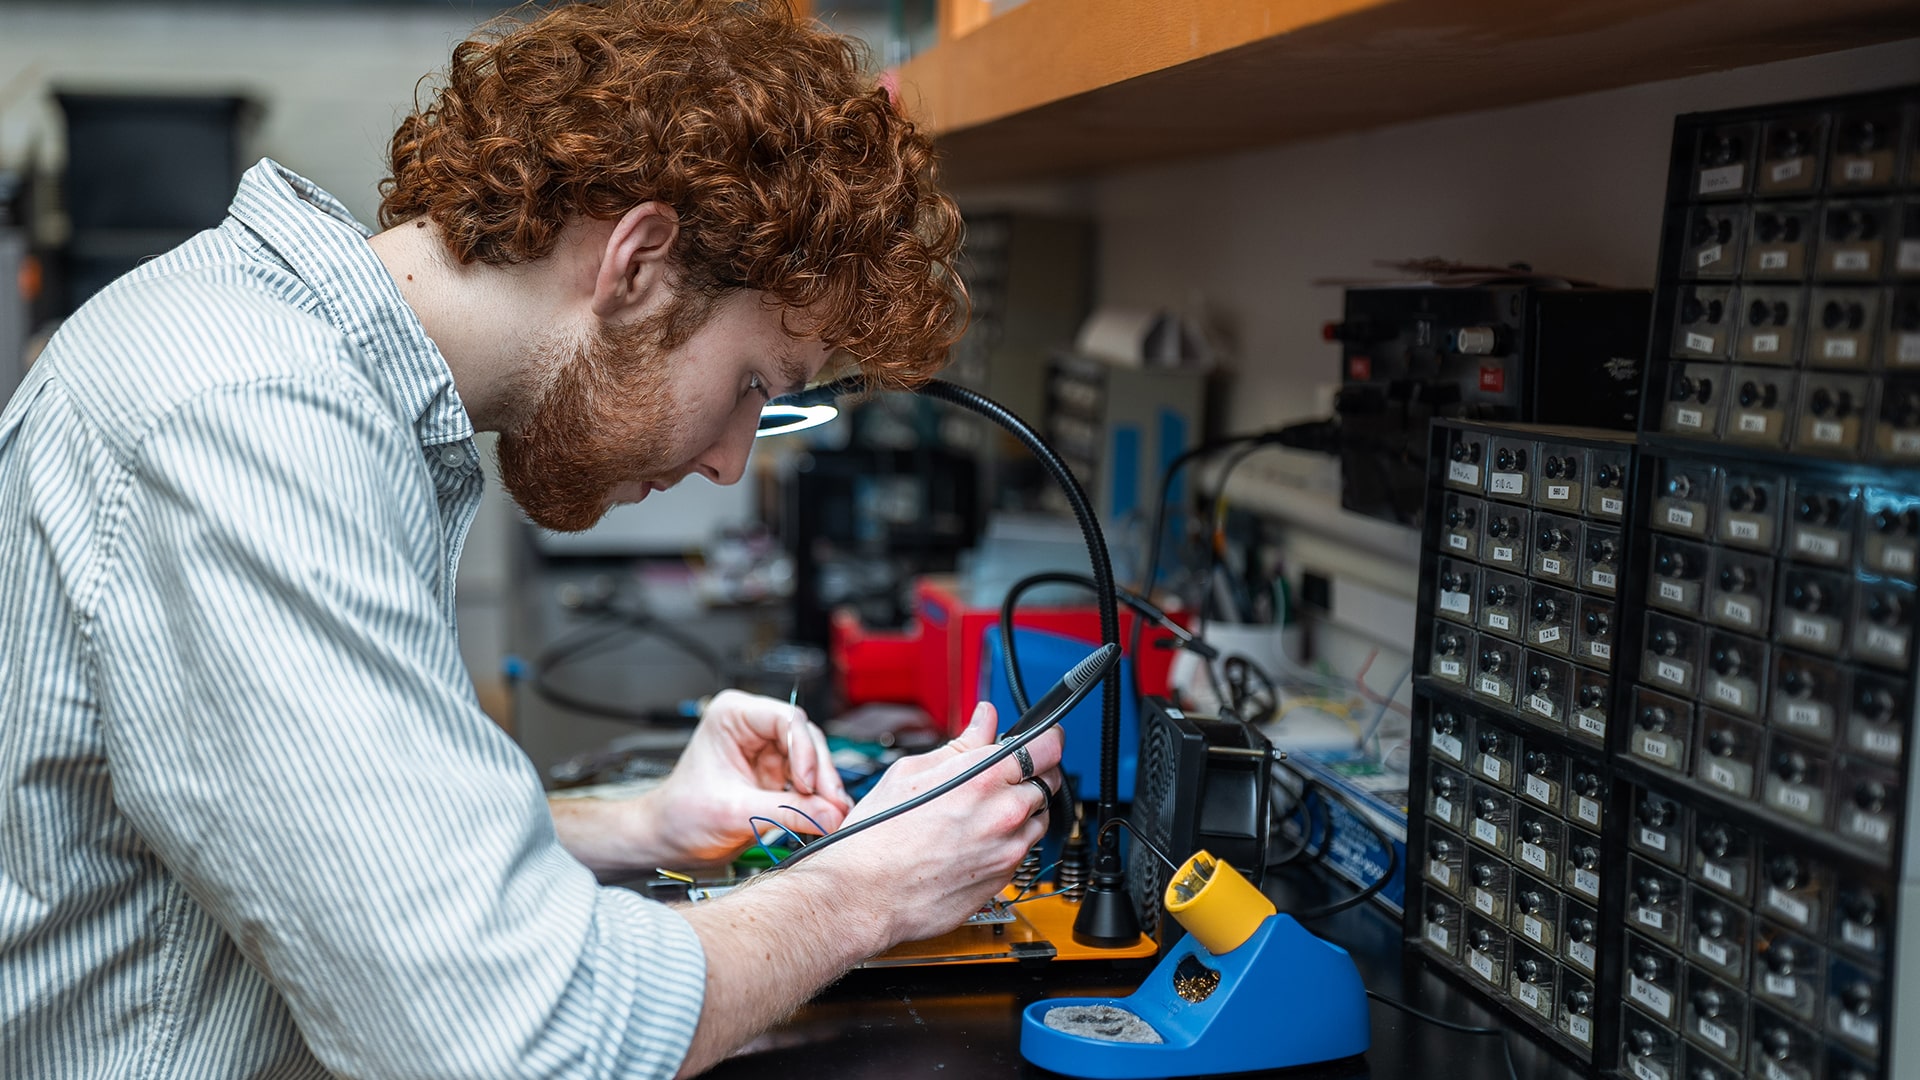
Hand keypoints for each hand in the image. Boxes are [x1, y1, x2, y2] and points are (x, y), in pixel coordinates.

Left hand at [642, 689, 851, 866]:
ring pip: (811, 759)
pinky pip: (807, 780)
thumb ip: (786, 813)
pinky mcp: (775, 773)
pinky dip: (817, 799)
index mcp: (732, 716)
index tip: (809, 784)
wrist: (668, 840)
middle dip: (819, 773)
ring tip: (832, 813)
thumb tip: (830, 816)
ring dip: (823, 788)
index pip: (785, 719)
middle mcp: (752, 726)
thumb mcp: (735, 813)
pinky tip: (825, 815)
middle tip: (832, 804)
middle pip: (805, 738)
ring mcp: (766, 749)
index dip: (804, 750)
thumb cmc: (681, 815)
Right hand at [795, 700, 1064, 946]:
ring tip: (982, 811)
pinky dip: (1009, 840)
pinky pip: (1022, 850)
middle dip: (1032, 773)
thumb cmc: (878, 837)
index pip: (1048, 746)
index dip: (1046, 738)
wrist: (865, 896)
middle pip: (1050, 781)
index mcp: (983, 778)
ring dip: (1023, 809)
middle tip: (1003, 774)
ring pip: (1039, 818)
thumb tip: (985, 721)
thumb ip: (961, 744)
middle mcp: (1004, 814)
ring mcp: (1008, 850)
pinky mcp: (1004, 879)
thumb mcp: (912, 772)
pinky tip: (975, 840)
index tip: (1040, 738)